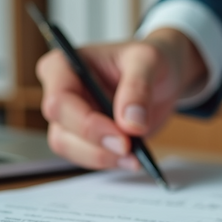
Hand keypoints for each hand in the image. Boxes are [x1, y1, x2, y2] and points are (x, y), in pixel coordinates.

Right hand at [36, 29, 206, 169]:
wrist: (162, 78)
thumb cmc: (148, 60)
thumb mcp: (148, 60)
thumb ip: (138, 87)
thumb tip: (131, 123)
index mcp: (63, 65)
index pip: (59, 101)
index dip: (87, 123)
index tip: (122, 136)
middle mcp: (59, 92)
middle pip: (61, 130)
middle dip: (97, 145)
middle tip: (130, 148)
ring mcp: (69, 118)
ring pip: (70, 149)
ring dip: (103, 157)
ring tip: (135, 156)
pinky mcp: (82, 137)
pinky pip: (86, 157)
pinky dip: (109, 161)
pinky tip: (132, 157)